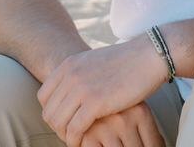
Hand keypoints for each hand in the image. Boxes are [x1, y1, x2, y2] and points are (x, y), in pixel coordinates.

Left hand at [39, 38, 167, 146]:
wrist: (150, 55)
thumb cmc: (128, 62)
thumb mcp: (95, 62)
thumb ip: (80, 74)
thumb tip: (73, 93)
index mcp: (69, 64)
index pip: (44, 96)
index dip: (52, 112)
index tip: (65, 121)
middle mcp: (71, 75)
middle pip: (49, 111)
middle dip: (58, 127)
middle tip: (71, 134)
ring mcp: (82, 88)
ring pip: (58, 122)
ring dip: (65, 136)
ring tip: (77, 140)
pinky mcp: (95, 102)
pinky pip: (74, 129)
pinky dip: (74, 140)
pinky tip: (82, 143)